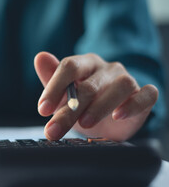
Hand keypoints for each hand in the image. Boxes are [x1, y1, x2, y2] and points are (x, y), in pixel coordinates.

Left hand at [34, 52, 157, 140]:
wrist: (109, 120)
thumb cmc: (83, 104)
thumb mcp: (63, 94)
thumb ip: (50, 77)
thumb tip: (39, 57)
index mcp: (85, 64)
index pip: (70, 66)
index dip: (55, 87)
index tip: (42, 110)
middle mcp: (107, 69)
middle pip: (89, 85)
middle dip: (70, 110)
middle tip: (54, 129)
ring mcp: (127, 81)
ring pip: (120, 86)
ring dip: (100, 106)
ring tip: (84, 123)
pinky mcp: (143, 96)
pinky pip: (147, 95)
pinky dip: (134, 105)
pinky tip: (118, 116)